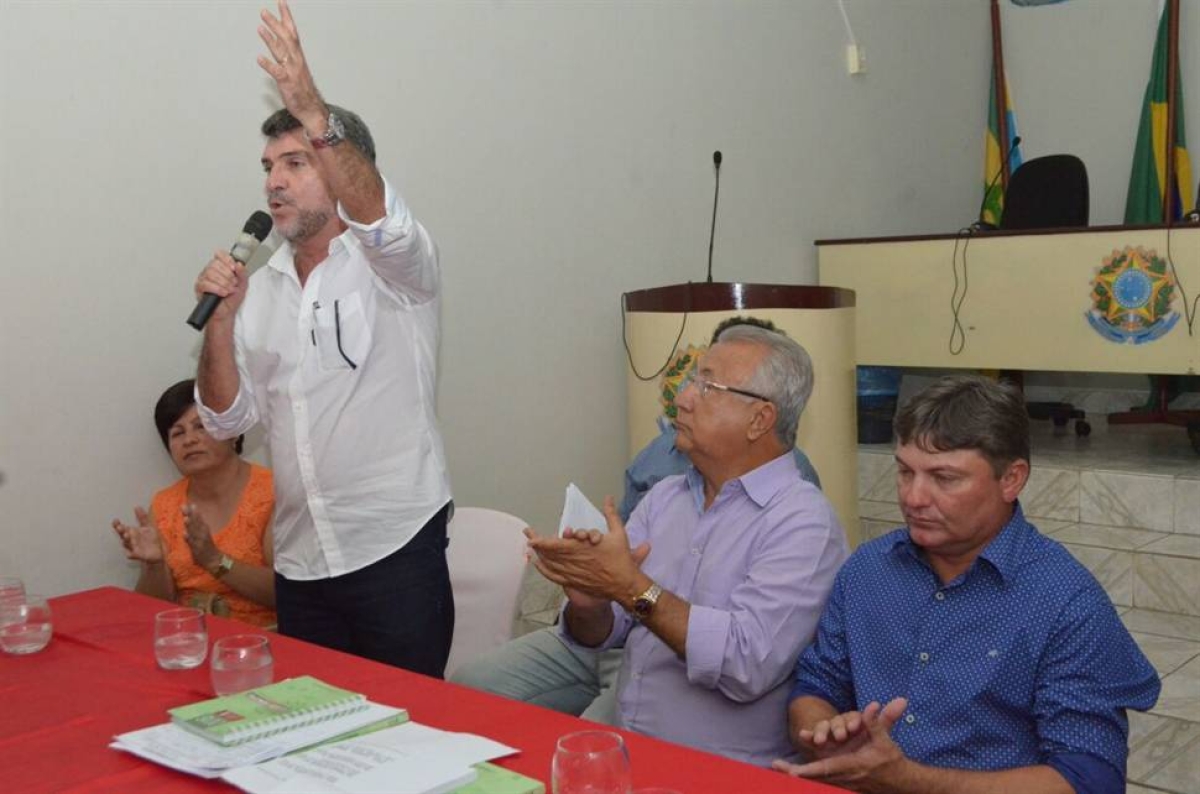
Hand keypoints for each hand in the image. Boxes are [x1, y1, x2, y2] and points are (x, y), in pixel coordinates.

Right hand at [112, 507, 164, 563]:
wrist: (158, 552)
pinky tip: (129, 553)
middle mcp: (131, 540)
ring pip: (127, 544)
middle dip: (121, 531)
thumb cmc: (151, 539)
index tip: (115, 520)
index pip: (123, 528)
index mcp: (132, 533)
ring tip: (128, 534)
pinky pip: (131, 555)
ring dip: (127, 540)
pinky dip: (130, 554)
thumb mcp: (148, 527)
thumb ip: (142, 518)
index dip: (118, 525)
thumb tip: (137, 507)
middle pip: (123, 535)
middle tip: (120, 527)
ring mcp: (133, 548)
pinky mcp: (137, 555)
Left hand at [181, 504, 221, 572]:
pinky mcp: (198, 549)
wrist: (215, 560)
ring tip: (185, 518)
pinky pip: (192, 544)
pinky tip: (184, 534)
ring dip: (190, 525)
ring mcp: (200, 541)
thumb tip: (188, 516)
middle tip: (184, 506)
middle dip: (190, 515)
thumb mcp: (204, 534)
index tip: (189, 504)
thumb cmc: (207, 546)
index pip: (198, 519)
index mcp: (204, 529)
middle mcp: (203, 534)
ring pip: (194, 532)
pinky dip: (189, 539)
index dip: (193, 512)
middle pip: (195, 523)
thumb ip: (197, 526)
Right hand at [195, 251, 247, 323]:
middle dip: (227, 275)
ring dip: (223, 282)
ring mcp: (203, 278)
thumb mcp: (242, 285)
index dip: (226, 260)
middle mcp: (210, 271)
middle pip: (215, 264)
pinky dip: (217, 288)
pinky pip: (206, 284)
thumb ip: (242, 274)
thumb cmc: (232, 299)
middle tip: (233, 283)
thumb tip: (239, 264)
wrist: (226, 313)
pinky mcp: (199, 287)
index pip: (219, 255)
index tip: (233, 268)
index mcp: (220, 267)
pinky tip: (223, 293)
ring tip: (229, 290)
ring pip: (210, 273)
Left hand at [257, 0, 325, 130]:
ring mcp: (292, 71)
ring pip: (281, 52)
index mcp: (297, 56)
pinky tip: (259, 58)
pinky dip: (268, 65)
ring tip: (260, 28)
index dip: (286, 16)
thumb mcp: (295, 67)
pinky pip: (277, 72)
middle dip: (275, 24)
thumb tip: (275, 39)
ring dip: (270, 39)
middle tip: (264, 11)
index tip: (281, 2)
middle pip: (286, 38)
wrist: (311, 109)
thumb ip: (285, 53)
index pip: (292, 31)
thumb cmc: (302, 89)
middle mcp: (295, 60)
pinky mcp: (287, 83)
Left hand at [525, 497, 650, 603]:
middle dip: (537, 544)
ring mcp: (573, 573)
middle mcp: (575, 561)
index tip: (532, 536)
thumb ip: (611, 514)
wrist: (625, 585)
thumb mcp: (619, 533)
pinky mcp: (574, 582)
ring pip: (550, 564)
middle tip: (529, 536)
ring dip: (540, 555)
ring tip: (532, 548)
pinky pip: (554, 577)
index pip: (556, 544)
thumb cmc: (621, 560)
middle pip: (549, 553)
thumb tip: (608, 498)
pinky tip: (538, 564)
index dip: (542, 541)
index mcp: (583, 548)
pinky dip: (545, 570)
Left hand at [772, 698, 909, 788]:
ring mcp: (842, 782)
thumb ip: (878, 722)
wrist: (898, 782)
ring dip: (798, 774)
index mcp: (853, 765)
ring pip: (816, 780)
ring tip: (778, 767)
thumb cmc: (890, 759)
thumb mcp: (885, 740)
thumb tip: (874, 705)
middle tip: (777, 766)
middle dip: (796, 772)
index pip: (827, 768)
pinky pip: (820, 780)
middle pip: (816, 777)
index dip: (810, 769)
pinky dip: (807, 776)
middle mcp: (844, 776)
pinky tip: (791, 772)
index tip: (793, 771)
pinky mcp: (841, 782)